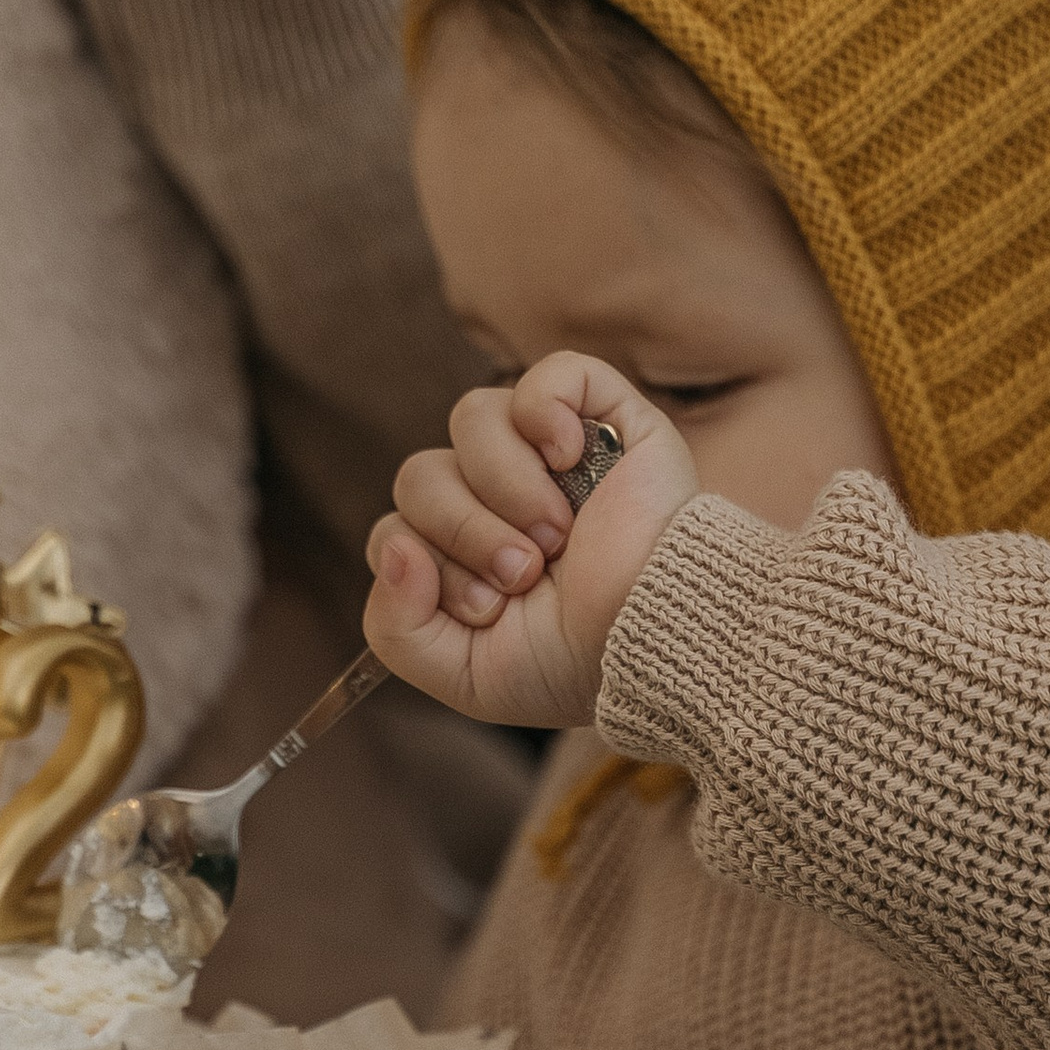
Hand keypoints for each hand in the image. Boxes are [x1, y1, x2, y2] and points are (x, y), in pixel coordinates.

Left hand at [364, 358, 697, 730]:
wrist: (655, 642)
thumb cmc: (573, 664)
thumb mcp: (463, 675)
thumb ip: (394, 627)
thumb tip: (397, 546)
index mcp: (466, 549)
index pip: (396, 529)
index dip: (429, 567)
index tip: (489, 610)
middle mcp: (499, 494)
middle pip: (420, 474)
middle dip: (465, 531)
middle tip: (527, 573)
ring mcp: (550, 452)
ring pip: (471, 418)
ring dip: (506, 486)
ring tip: (558, 534)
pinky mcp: (606, 417)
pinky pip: (550, 374)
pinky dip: (546, 411)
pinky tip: (569, 458)